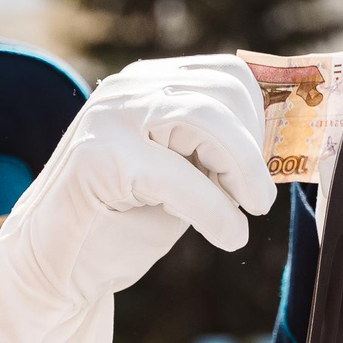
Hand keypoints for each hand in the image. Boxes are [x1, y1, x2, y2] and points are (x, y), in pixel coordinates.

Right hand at [0, 55, 272, 342]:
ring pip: (205, 120)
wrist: (57, 268)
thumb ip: (220, 153)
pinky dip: (215, 211)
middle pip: (222, 93)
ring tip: (251, 210)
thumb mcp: (185, 176)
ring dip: (242, 171)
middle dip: (255, 149)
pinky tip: (227, 236)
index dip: (263, 119)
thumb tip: (285, 144)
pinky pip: (178, 176)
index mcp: (150, 85)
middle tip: (261, 198)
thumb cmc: (124, 222)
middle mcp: (128, 90)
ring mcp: (109, 117)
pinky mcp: (98, 157)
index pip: (228, 75)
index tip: (274, 164)